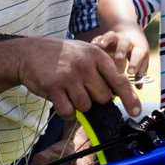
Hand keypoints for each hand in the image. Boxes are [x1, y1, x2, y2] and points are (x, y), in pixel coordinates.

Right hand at [15, 37, 140, 118]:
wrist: (28, 53)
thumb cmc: (61, 56)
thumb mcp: (85, 52)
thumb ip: (102, 70)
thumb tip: (117, 94)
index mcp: (96, 55)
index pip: (119, 80)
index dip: (130, 98)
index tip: (136, 111)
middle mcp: (84, 65)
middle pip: (103, 97)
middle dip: (95, 99)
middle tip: (81, 88)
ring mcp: (68, 76)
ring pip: (86, 106)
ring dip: (78, 104)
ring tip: (68, 90)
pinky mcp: (53, 88)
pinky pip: (68, 111)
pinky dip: (66, 110)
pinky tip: (59, 98)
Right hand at [90, 23, 150, 82]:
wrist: (129, 33)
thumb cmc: (136, 53)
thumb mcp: (141, 61)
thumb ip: (140, 72)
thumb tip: (139, 87)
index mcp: (139, 47)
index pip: (139, 53)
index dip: (135, 62)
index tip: (131, 72)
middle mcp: (127, 41)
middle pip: (125, 43)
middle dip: (122, 50)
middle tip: (119, 58)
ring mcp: (114, 38)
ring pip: (111, 36)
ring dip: (106, 41)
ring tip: (100, 46)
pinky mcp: (103, 39)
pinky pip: (99, 38)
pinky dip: (95, 42)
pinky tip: (91, 47)